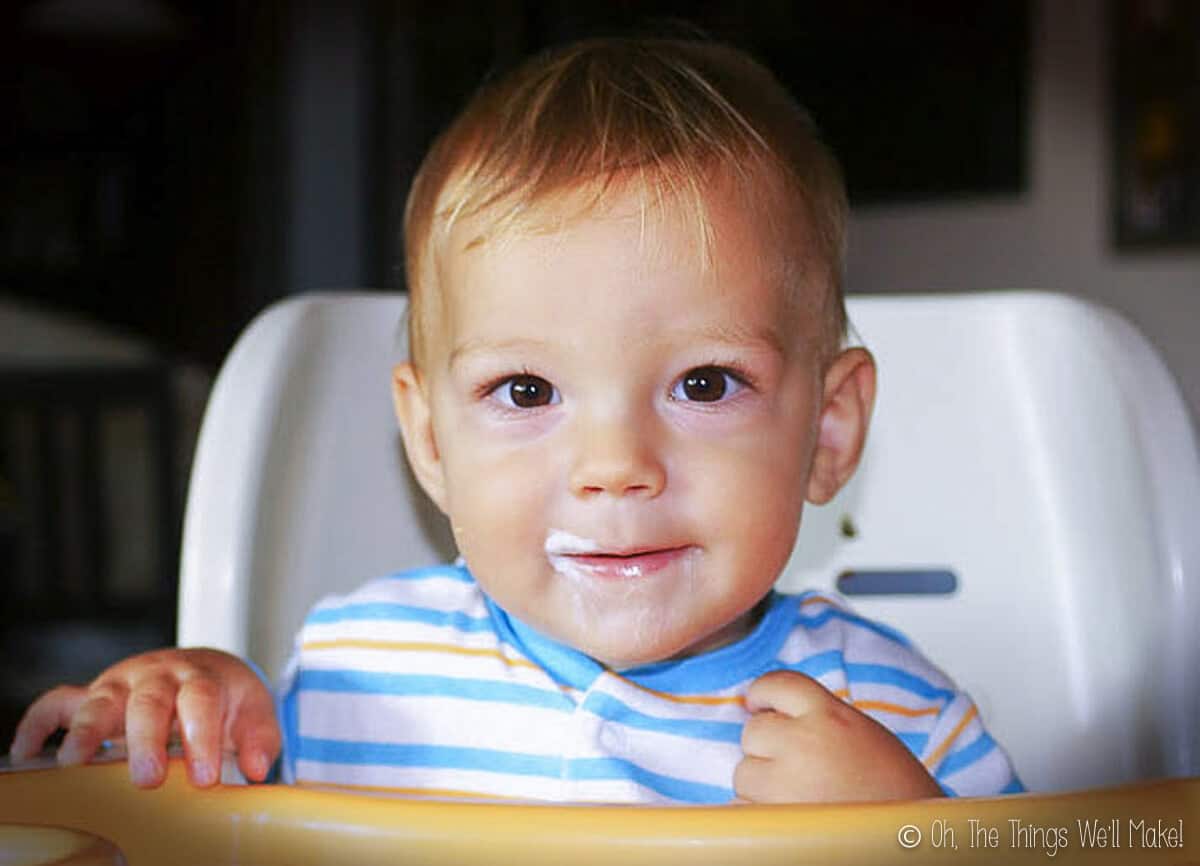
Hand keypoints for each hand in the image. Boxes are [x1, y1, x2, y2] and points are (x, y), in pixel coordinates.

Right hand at [8, 648, 279, 788]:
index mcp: (200, 678)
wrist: (206, 668)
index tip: (205, 778)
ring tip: (75, 763)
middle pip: (149, 700)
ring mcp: (121, 683)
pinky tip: (27, 754)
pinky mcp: (93, 694)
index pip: (200, 701)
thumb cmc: (227, 696)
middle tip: (148, 778)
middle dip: (145, 739)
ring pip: (100, 699)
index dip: (201, 738)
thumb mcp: (253, 710)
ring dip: (87, 730)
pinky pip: (57, 704)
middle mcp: (157, 676)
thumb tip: (259, 767)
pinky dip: (38, 725)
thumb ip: (260, 736)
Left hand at [734, 670, 942, 802]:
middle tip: (793, 767)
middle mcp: (805, 742)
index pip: (777, 683)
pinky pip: (744, 810)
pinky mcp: (776, 821)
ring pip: (743, 774)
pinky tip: (791, 819)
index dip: (762, 693)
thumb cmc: (894, 791)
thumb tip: (769, 715)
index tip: (757, 704)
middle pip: (753, 732)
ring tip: (799, 797)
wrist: (914, 841)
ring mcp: (787, 783)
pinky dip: (759, 815)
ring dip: (760, 785)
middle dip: (765, 749)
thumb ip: (819, 719)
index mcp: (831, 715)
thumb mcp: (862, 735)